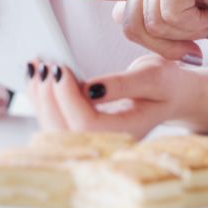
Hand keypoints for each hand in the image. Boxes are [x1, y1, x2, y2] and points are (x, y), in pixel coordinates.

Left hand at [26, 54, 196, 136]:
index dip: (68, 97)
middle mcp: (108, 143)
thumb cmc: (166, 85)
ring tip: (36, 66)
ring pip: (54, 128)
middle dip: (48, 96)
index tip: (61, 67)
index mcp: (128, 132)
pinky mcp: (83, 132)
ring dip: (40, 97)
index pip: (87, 124)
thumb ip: (123, 84)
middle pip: (64, 131)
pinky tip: (38, 77)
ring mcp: (94, 142)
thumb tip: (90, 88)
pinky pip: (55, 121)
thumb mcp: (153, 76)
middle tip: (45, 64)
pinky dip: (42, 98)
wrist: (171, 96)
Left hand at [43, 0, 207, 62]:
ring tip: (207, 17)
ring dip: (182, 34)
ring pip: (148, 23)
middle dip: (163, 43)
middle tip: (197, 34)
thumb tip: (121, 16)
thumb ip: (152, 20)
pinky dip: (194, 24)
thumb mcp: (182, 21)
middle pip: (129, 26)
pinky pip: (170, 16)